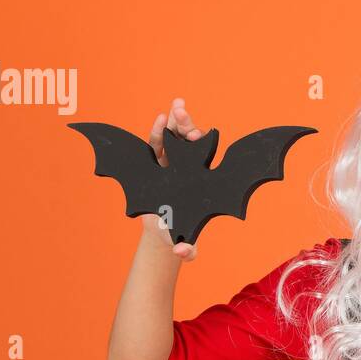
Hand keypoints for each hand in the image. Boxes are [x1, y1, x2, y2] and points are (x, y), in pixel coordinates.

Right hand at [143, 98, 202, 261]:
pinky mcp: (155, 162)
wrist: (163, 229)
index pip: (204, 159)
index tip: (200, 135)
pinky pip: (157, 143)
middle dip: (189, 127)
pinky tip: (161, 117)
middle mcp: (188, 168)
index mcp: (199, 181)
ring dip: (176, 121)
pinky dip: (158, 130)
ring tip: (176, 107)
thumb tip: (184, 252)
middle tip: (185, 116)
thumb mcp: (183, 243)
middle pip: (191, 143)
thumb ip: (187, 249)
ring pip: (176, 138)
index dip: (204, 145)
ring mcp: (172, 162)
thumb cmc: (178, 234)